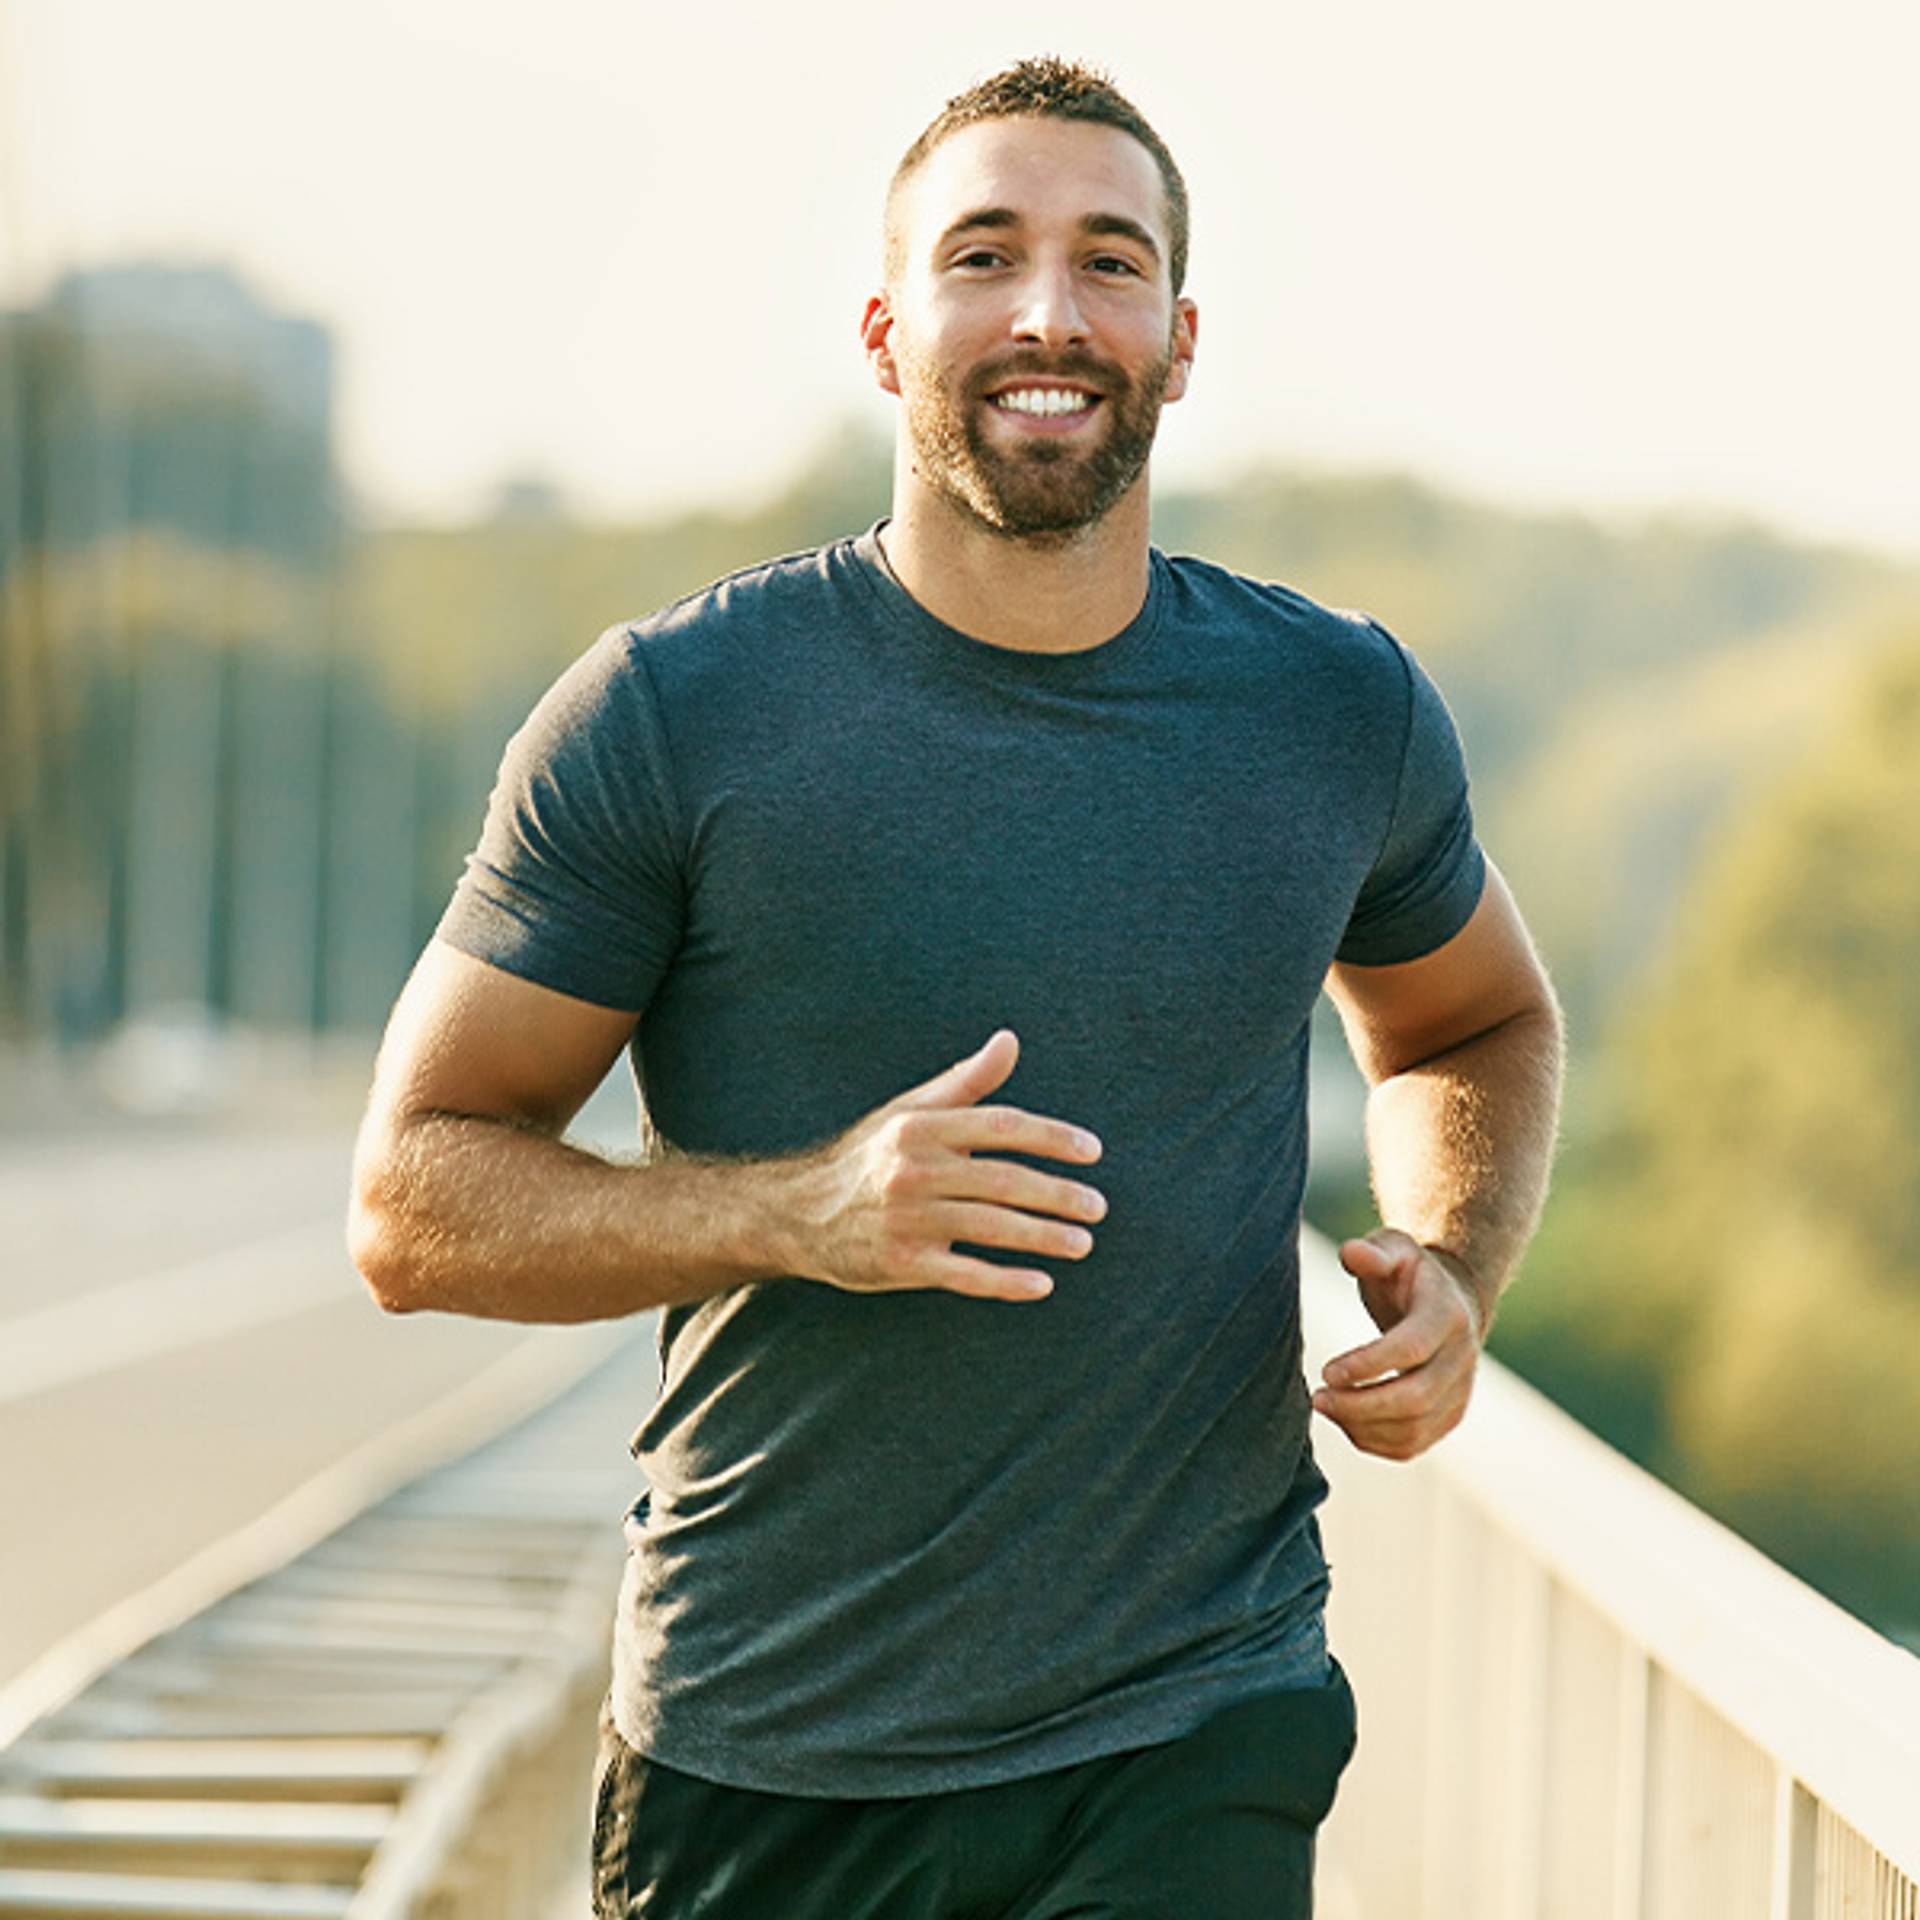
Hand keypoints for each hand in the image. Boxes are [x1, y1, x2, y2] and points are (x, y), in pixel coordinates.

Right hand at [791, 1030, 1105, 1303]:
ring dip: (1043, 1237)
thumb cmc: (871, 1157)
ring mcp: (908, 1219)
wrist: (800, 1214)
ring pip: (990, 1227)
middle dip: (1058, 1194)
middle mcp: (914, 1170)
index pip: (1000, 1125)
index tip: (1092, 1151)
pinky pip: (965, 1274)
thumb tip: (1010, 1040)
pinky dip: (1005, 1282)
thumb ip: (967, 1081)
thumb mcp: (911, 1111)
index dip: (1051, 1136)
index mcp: (921, 1127)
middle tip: (1098, 1206)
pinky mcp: (902, 1263)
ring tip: (1084, 1243)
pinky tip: (1042, 1285)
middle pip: (1003, 1180)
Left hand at [1311, 1228, 1485, 1459]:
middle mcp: (1463, 1357)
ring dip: (1363, 1426)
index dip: (1368, 1365)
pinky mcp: (1449, 1416)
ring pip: (1414, 1429)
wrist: (1449, 1303)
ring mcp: (1460, 1392)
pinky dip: (1374, 1442)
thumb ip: (1372, 1252)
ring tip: (1324, 1406)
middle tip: (1317, 1397)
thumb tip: (1352, 1253)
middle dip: (1360, 1404)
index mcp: (1448, 1314)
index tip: (1327, 1371)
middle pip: (1416, 1398)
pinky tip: (1344, 1421)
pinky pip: (1412, 1445)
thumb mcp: (1393, 1248)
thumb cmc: (1409, 1274)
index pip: (1412, 1349)